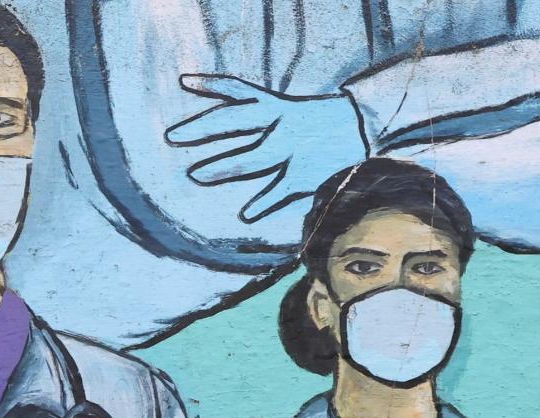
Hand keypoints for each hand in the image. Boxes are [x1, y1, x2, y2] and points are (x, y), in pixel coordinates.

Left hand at [165, 75, 366, 222]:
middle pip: (236, 121)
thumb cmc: (317, 122)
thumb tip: (225, 112)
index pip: (239, 91)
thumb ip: (256, 114)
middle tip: (173, 135)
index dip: (211, 85)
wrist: (365, 126)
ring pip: (253, 156)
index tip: (184, 82)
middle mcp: (281, 122)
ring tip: (196, 174)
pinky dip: (263, 203)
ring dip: (224, 166)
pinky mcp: (304, 174)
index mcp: (277, 106)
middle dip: (203, 128)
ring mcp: (292, 148)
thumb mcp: (286, 110)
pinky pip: (279, 190)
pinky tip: (246, 214)